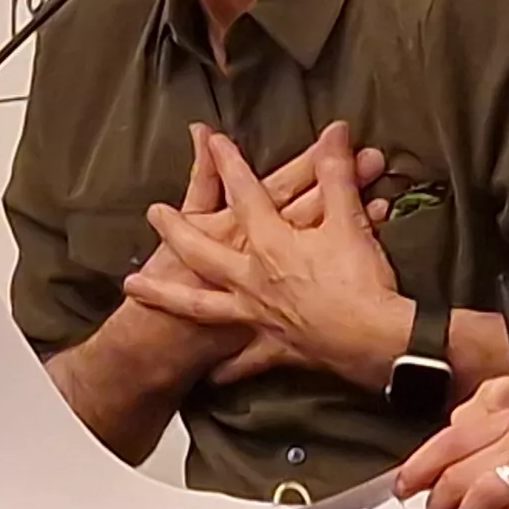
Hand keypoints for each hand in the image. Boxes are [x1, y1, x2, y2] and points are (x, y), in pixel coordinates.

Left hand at [131, 128, 412, 388]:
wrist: (374, 341)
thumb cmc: (361, 281)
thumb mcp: (349, 221)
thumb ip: (337, 174)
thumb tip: (335, 133)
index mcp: (270, 244)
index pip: (245, 194)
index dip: (230, 164)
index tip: (214, 141)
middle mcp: (252, 279)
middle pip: (202, 252)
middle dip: (175, 230)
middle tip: (152, 214)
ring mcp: (256, 316)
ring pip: (200, 305)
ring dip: (166, 296)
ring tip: (134, 290)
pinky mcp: (272, 349)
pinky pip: (242, 362)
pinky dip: (226, 369)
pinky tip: (211, 374)